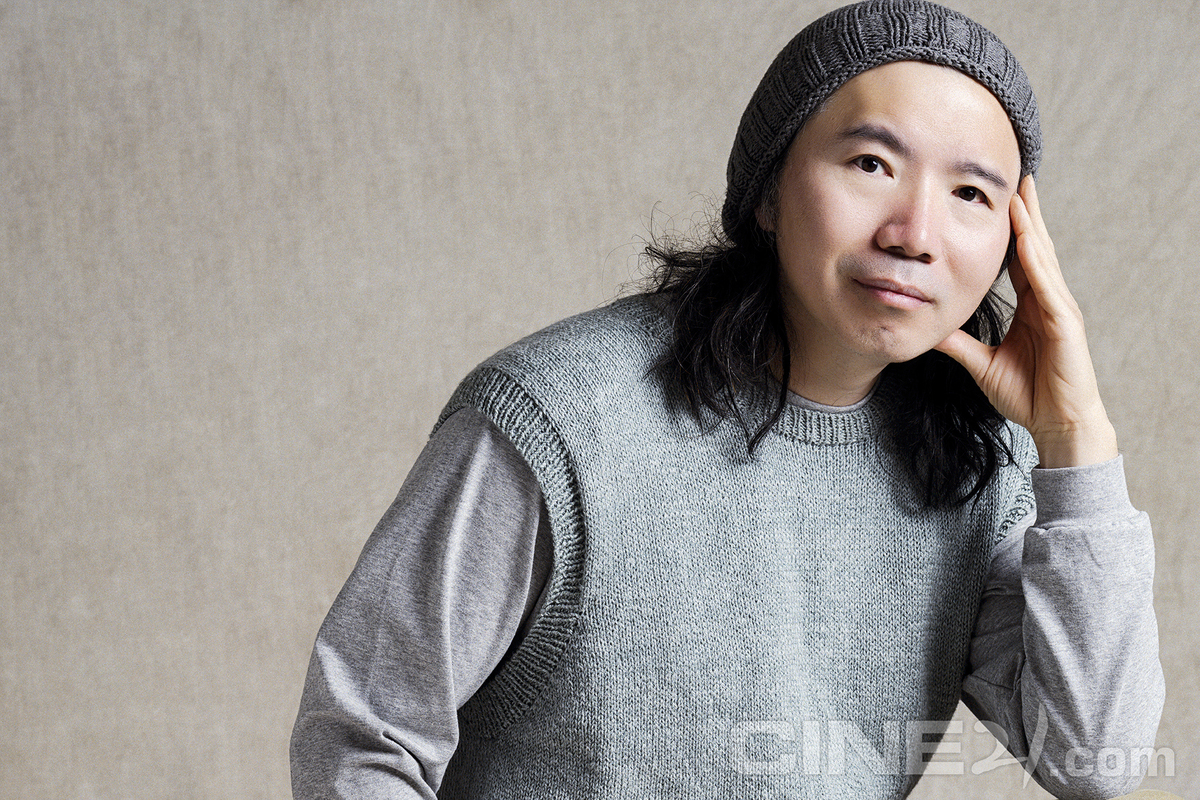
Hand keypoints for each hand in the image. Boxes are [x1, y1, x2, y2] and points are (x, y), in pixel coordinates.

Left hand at [934, 176, 1117, 467]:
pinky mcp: (1065, 324)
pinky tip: (1027, 240)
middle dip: (1026, 213)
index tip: (996, 200)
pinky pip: (1048, 286)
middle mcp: (1047, 300)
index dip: (1010, 229)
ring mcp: (1059, 309)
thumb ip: (957, 343)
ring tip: (1022, 194)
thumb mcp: (980, 363)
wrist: (1055, 424)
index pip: (1019, 258)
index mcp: (1031, 305)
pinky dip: (1037, 261)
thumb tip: (929, 327)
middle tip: (1017, 177)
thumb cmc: (1027, 394)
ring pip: (1043, 258)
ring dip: (1032, 226)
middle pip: (1035, 247)